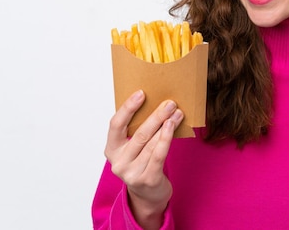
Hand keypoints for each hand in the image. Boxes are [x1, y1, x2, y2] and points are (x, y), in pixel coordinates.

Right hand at [104, 90, 183, 228]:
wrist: (149, 195)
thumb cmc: (143, 164)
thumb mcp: (134, 148)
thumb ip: (137, 131)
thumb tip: (155, 103)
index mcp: (111, 150)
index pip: (116, 125)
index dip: (128, 108)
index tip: (141, 93)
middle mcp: (118, 162)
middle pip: (138, 133)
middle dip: (155, 116)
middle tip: (169, 103)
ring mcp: (131, 173)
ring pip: (150, 143)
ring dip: (166, 125)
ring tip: (177, 113)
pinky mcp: (147, 179)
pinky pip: (158, 154)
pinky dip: (166, 138)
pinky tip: (172, 126)